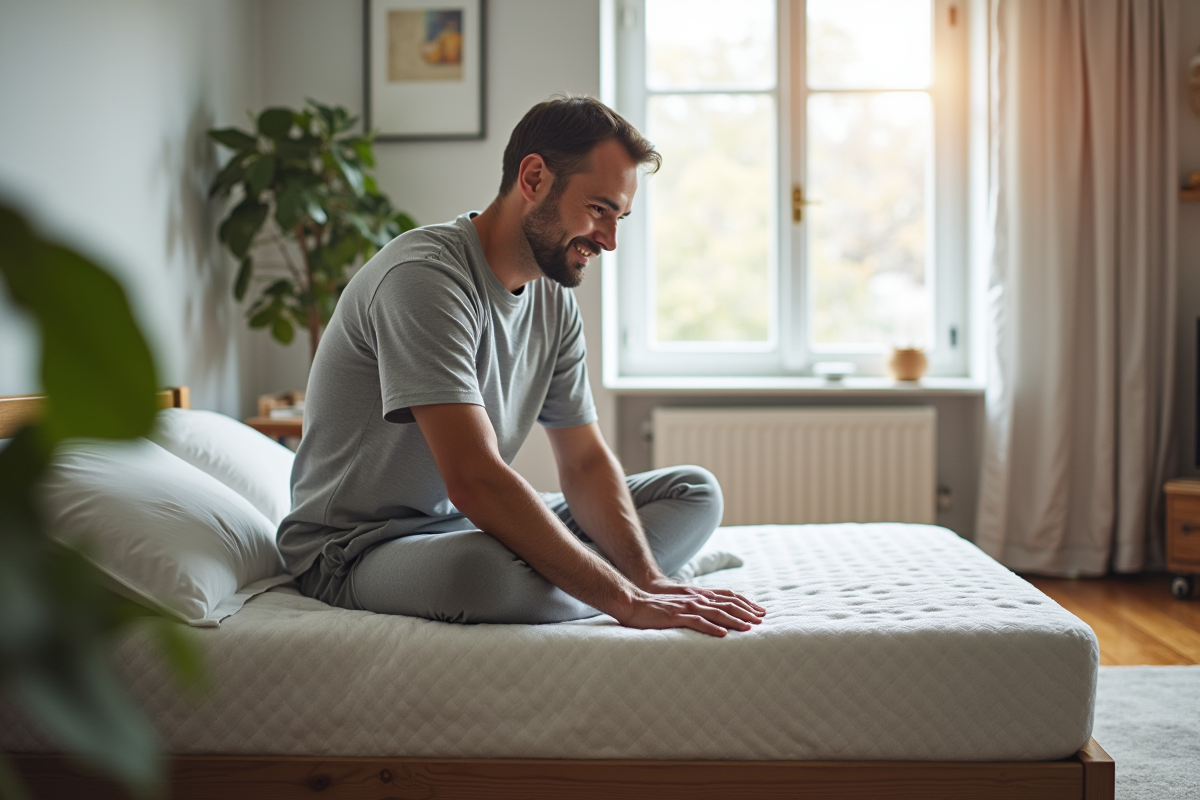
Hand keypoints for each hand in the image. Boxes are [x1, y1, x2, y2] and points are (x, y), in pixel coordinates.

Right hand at [615, 580, 766, 637]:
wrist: (633, 602)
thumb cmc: (656, 607)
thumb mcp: (680, 604)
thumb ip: (696, 607)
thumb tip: (711, 617)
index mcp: (698, 596)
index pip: (727, 598)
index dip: (745, 603)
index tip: (759, 611)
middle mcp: (696, 599)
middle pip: (727, 605)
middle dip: (746, 612)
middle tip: (762, 620)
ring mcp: (687, 607)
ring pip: (716, 613)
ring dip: (734, 621)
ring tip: (749, 628)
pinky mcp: (676, 617)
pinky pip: (697, 623)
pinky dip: (712, 629)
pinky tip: (723, 635)